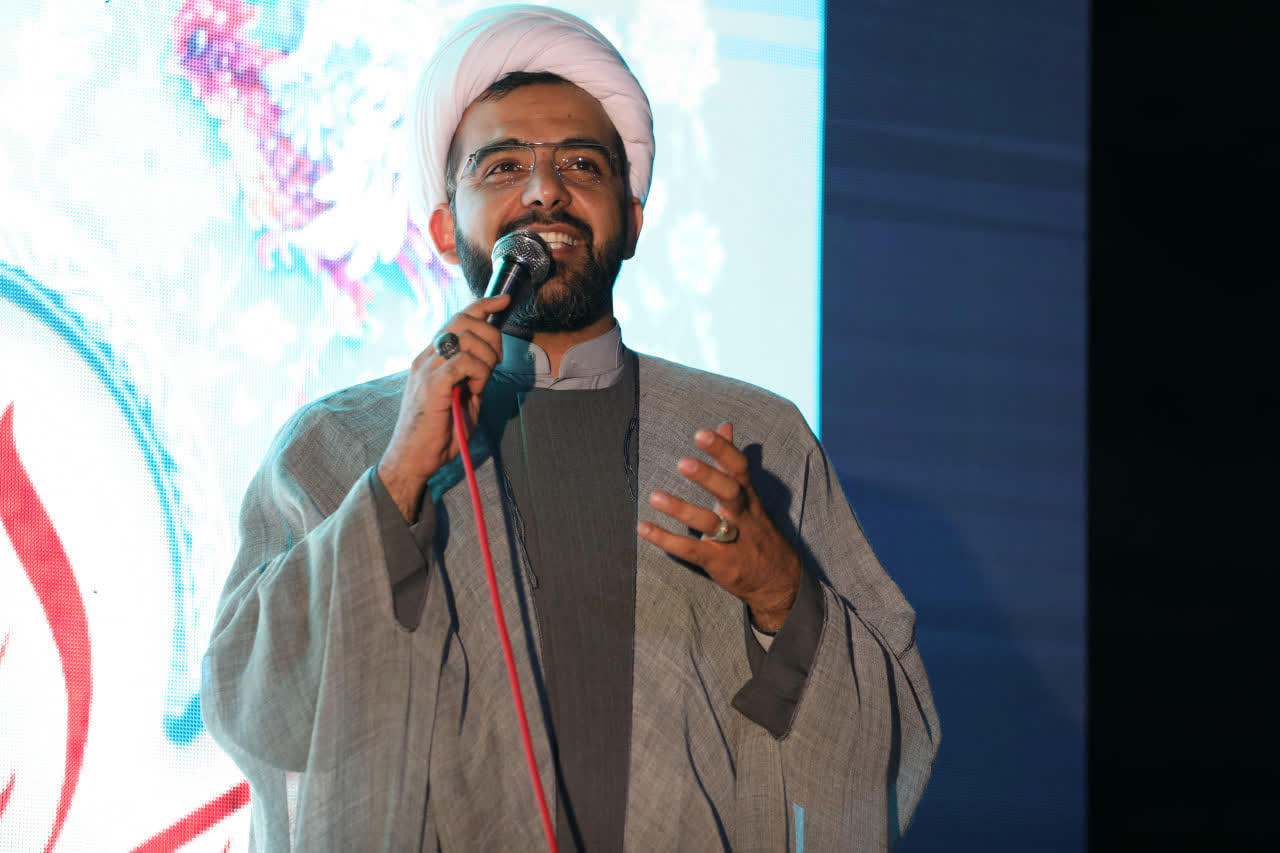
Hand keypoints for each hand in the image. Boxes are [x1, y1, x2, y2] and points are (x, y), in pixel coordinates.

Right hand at [377, 293, 510, 521]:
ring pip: (466, 339)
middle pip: (465, 321)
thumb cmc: (439, 433)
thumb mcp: (464, 398)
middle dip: (491, 336)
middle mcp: (426, 357)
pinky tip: (473, 391)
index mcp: (431, 358)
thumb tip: (490, 360)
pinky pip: (464, 362)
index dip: (482, 304)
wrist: (413, 459)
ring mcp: (426, 369)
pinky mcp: (432, 384)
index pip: (457, 318)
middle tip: (494, 363)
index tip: (503, 301)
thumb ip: (474, 376)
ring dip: (486, 358)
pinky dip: (478, 373)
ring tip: (480, 384)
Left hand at [637, 423, 802, 631]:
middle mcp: (743, 515)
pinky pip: (692, 550)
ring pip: (709, 522)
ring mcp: (733, 540)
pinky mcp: (719, 562)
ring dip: (682, 509)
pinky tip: (644, 528)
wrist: (779, 580)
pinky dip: (667, 540)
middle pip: (729, 492)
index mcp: (749, 496)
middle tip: (682, 462)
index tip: (702, 433)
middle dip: (708, 477)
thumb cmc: (757, 530)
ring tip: (655, 496)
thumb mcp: (750, 494)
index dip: (722, 450)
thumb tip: (724, 425)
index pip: (739, 468)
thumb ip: (731, 461)